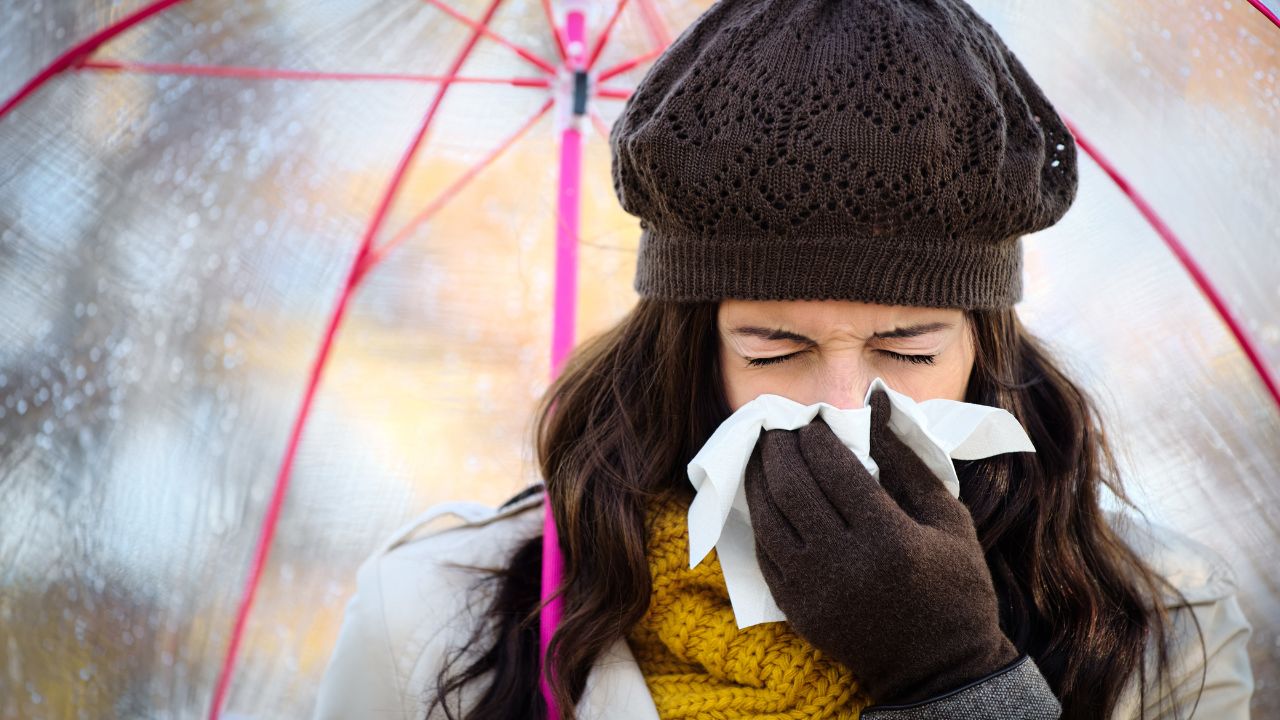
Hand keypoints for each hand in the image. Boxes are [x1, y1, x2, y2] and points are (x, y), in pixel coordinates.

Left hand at [744, 387, 1018, 704]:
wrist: (939, 669)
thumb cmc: (955, 587)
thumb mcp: (949, 519)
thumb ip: (907, 461)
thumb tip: (875, 404)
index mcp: (889, 538)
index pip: (835, 470)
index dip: (816, 437)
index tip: (811, 419)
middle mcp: (845, 564)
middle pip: (793, 489)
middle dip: (779, 449)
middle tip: (777, 426)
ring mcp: (815, 590)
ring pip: (768, 519)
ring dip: (759, 478)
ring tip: (763, 453)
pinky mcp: (797, 610)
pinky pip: (764, 554)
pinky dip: (759, 519)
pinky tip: (763, 497)